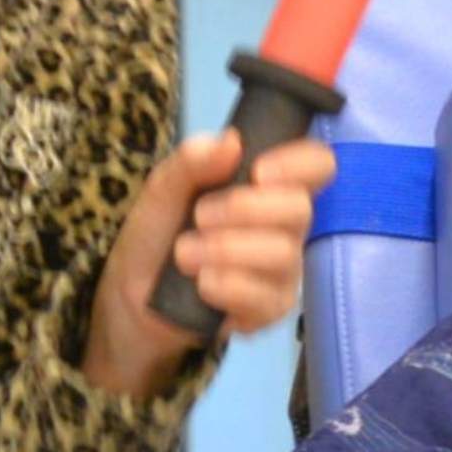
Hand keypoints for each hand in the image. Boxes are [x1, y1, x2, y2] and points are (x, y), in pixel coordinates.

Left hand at [83, 129, 335, 392]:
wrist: (134, 291)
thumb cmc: (159, 231)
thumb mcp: (163, 187)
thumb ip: (193, 161)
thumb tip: (231, 141)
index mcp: (269, 186)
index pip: (316, 165)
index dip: (298, 164)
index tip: (257, 172)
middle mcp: (286, 226)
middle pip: (300, 210)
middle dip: (243, 210)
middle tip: (198, 217)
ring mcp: (283, 270)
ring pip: (282, 255)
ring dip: (225, 250)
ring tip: (184, 254)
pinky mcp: (271, 310)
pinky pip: (265, 298)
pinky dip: (226, 287)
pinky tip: (201, 285)